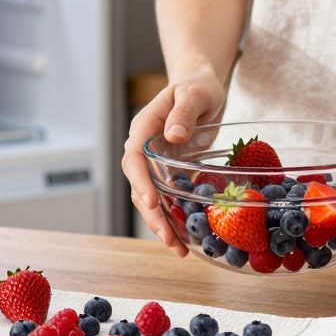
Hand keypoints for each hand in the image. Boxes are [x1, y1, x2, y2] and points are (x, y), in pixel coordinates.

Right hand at [121, 73, 225, 255]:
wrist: (201, 89)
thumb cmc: (197, 87)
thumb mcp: (195, 94)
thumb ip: (184, 112)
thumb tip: (172, 135)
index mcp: (143, 129)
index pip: (134, 160)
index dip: (140, 183)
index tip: (152, 203)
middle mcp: (143, 150)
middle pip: (139, 187)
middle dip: (153, 215)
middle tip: (170, 239)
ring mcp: (154, 164)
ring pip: (150, 199)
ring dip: (162, 224)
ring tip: (179, 248)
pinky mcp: (167, 173)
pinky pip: (166, 198)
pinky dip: (174, 218)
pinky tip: (187, 237)